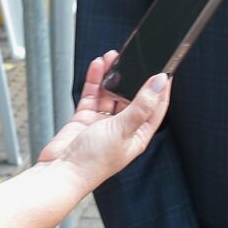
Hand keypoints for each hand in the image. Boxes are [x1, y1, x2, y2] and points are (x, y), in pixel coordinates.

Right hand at [33, 49, 170, 183]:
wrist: (62, 171)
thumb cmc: (94, 162)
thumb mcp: (123, 129)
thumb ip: (141, 105)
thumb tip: (159, 84)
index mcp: (138, 135)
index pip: (156, 108)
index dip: (161, 89)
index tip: (165, 70)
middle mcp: (122, 128)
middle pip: (132, 96)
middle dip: (133, 77)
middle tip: (136, 57)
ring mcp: (103, 122)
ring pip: (111, 92)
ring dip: (113, 75)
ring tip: (114, 56)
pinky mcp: (85, 117)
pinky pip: (93, 94)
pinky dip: (95, 80)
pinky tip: (98, 66)